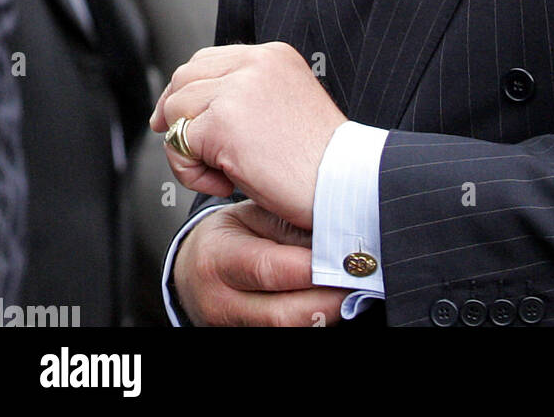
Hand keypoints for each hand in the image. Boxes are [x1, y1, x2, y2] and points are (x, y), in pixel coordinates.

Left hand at [150, 41, 346, 229]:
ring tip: (221, 172)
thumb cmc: (319, 161)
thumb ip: (249, 94)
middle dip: (176, 116)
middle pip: (184, 77)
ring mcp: (237, 89)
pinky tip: (224, 183)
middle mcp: (255, 63)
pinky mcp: (222, 122)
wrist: (343, 183)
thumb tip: (199, 104)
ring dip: (186, 149)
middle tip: (192, 152)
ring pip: (174, 109)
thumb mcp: (285, 106)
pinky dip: (191, 172)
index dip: (187, 91)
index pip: (207, 59)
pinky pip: (177, 143)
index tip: (180, 121)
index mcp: (273, 55)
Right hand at [173, 201, 350, 326]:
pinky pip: (286, 333)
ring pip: (288, 329)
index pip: (270, 269)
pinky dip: (313, 318)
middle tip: (361, 279)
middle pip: (283, 313)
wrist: (192, 270)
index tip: (350, 258)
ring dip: (326, 312)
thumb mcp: (251, 216)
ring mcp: (230, 327)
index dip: (315, 267)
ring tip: (351, 288)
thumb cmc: (229, 236)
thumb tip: (334, 237)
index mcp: (217, 259)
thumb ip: (288, 226)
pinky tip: (331, 301)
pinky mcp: (244, 338)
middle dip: (329, 299)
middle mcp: (219, 301)